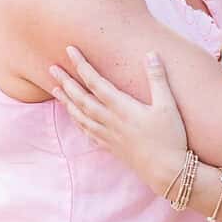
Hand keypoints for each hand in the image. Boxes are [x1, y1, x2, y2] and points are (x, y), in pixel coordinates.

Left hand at [49, 46, 188, 192]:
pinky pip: (88, 132)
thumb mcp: (167, 105)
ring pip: (81, 116)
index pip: (95, 82)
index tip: (70, 50)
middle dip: (66, 82)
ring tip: (56, 89)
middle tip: (52, 68)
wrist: (167, 171)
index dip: (81, 65)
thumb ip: (158, 78)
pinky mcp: (111, 146)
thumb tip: (151, 54)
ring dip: (66, 101)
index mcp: (122, 107)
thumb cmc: (170, 137)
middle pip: (82, 98)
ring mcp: (108, 135)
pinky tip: (74, 117)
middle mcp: (110, 120)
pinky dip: (77, 122)